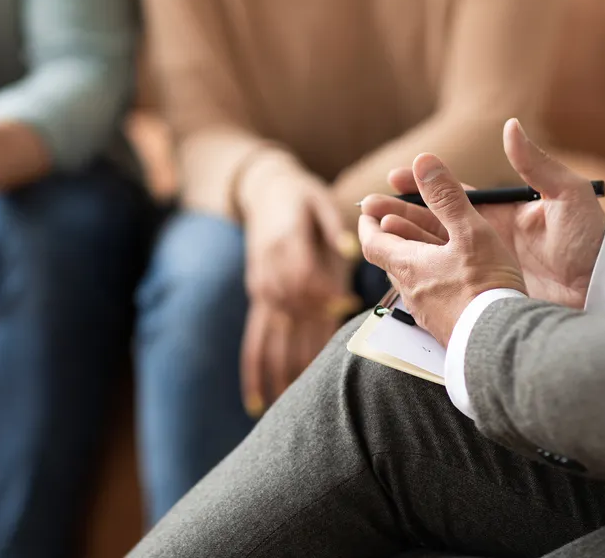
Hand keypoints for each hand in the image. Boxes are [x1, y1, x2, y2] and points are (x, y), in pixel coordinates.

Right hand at [237, 156, 359, 415]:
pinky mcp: (259, 301)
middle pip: (292, 318)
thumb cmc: (302, 197)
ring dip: (279, 375)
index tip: (346, 308)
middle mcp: (272, 277)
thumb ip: (332, 228)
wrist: (264, 191)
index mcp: (288, 249)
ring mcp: (263, 294)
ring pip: (272, 340)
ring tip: (286, 412)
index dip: (326, 295)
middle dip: (307, 353)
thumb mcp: (318, 200)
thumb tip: (350, 249)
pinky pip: (254, 341)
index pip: (308, 279)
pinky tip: (256, 401)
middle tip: (326, 392)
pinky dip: (254, 372)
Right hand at [238, 156, 358, 314]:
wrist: (264, 187)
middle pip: (291, 291)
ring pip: (277, 300)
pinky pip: (264, 300)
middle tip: (341, 308)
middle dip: (317, 307)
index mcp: (288, 234)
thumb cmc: (300, 193)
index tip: (347, 299)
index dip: (326, 292)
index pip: (305, 272)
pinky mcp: (254, 271)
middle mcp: (269, 252)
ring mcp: (258, 264)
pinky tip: (301, 316)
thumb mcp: (322, 200)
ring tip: (326, 314)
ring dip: (301, 313)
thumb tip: (351, 251)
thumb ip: (335, 226)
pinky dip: (283, 312)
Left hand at [359, 153, 525, 346]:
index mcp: (408, 265)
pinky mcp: (446, 327)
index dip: (369, 221)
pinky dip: (435, 279)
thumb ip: (446, 196)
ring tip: (423, 245)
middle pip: (392, 259)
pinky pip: (433, 297)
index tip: (369, 208)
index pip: (373, 241)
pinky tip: (451, 279)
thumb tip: (422, 161)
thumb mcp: (470, 232)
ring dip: (414, 258)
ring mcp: (428, 312)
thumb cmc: (486, 286)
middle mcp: (411, 291)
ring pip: (413, 278)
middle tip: (392, 219)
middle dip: (393, 235)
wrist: (503, 344)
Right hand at [360, 119, 604, 309]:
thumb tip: (509, 127)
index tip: (394, 176)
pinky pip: (446, 285)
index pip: (452, 195)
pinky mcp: (486, 295)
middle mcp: (488, 238)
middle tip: (367, 209)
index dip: (421, 185)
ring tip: (370, 238)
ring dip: (401, 244)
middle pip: (433, 224)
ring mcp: (485, 269)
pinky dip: (420, 279)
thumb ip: (537, 166)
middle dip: (399, 214)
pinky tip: (398, 278)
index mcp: (502, 212)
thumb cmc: (593, 244)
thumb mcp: (569, 199)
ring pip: (432, 254)